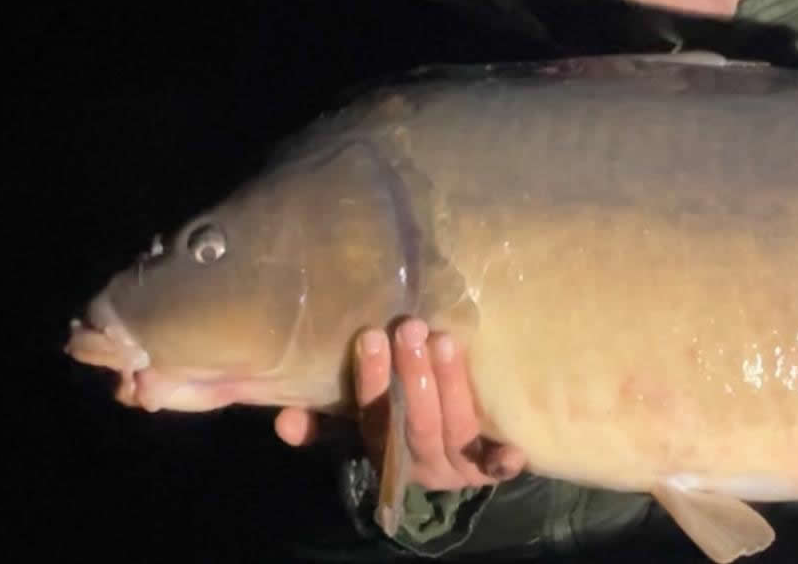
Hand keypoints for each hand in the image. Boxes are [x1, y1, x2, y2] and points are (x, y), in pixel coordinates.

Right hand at [275, 317, 525, 490]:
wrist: (462, 458)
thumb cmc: (404, 419)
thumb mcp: (364, 420)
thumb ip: (325, 420)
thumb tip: (284, 420)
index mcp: (384, 450)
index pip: (373, 418)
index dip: (371, 380)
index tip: (369, 337)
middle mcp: (421, 463)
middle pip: (416, 422)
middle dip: (413, 375)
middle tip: (410, 328)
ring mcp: (458, 467)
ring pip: (455, 429)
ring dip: (451, 386)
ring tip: (444, 341)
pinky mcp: (491, 468)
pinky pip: (496, 466)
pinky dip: (502, 460)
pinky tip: (513, 449)